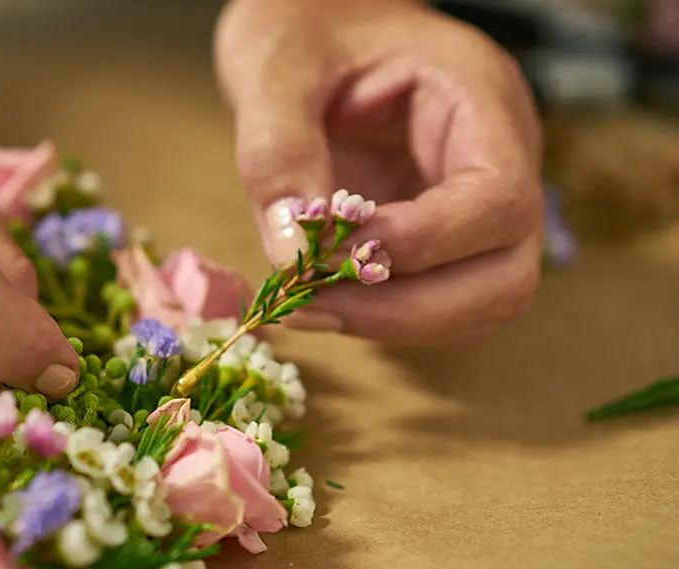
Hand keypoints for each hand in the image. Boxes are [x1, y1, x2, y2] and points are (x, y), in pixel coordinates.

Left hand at [215, 0, 543, 344]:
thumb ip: (279, 153)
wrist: (315, 26)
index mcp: (480, 99)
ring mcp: (478, 207)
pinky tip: (323, 300)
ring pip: (479, 305)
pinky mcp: (445, 238)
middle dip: (405, 309)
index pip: (495, 198)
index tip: (330, 257)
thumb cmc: (305, 28)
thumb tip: (293, 258)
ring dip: (394, 324)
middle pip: (504, 277)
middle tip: (309, 305)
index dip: (419, 244)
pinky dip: (386, 319)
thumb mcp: (277, 70)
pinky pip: (440, 303)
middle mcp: (499, 160)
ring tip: (307, 307)